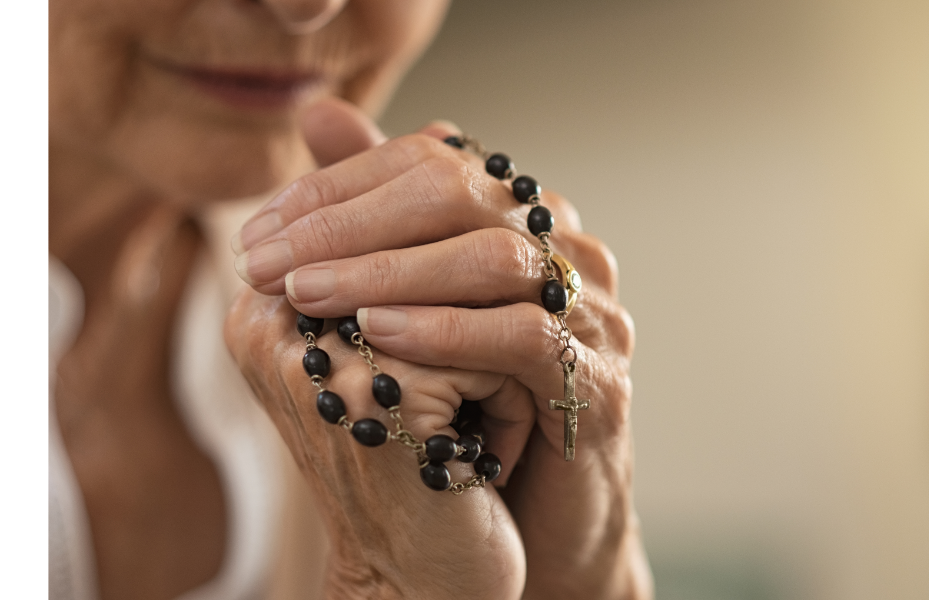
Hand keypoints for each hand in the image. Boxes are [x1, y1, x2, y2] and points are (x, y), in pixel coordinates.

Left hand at [232, 103, 652, 597]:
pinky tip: (379, 335)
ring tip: (309, 294)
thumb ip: (373, 213)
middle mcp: (566, 250)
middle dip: (352, 222)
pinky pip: (527, 335)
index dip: (343, 183)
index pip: (432, 161)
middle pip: (462, 193)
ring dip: (390, 271)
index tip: (264, 226)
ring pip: (496, 257)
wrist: (530, 515)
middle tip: (267, 259)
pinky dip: (448, 329)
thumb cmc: (463, 402)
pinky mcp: (599, 381)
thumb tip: (316, 111)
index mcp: (523, 220)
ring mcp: (592, 312)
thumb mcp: (410, 305)